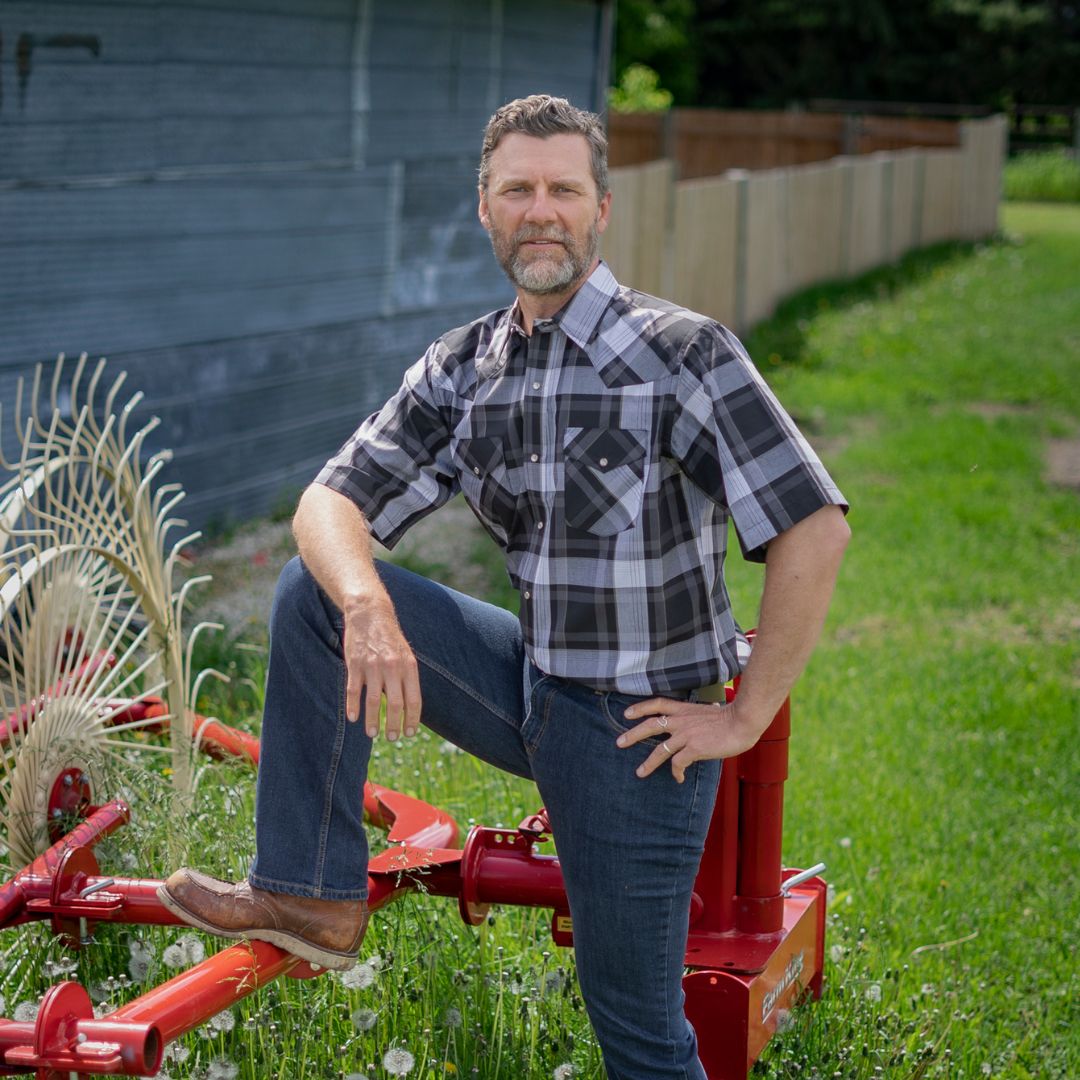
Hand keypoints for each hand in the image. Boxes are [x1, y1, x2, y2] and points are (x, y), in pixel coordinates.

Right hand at [341, 596, 421, 740]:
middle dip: (394, 726)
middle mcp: (393, 668)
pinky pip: (354, 691)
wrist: (370, 613)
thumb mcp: (406, 655)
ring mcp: (373, 666)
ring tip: (373, 734)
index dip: (412, 720)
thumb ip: (407, 678)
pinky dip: (353, 707)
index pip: (414, 700)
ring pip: (373, 701)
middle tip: (392, 738)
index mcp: (409, 667)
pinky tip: (353, 718)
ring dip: (373, 721)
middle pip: (395, 705)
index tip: (410, 733)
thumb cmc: (390, 638)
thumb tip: (410, 707)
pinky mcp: (355, 664)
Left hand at [616, 697, 768, 782]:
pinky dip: (676, 772)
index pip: (658, 704)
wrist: (742, 721)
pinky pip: (678, 763)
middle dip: (632, 734)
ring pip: (659, 750)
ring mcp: (686, 734)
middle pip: (650, 725)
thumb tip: (707, 712)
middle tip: (619, 742)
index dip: (640, 708)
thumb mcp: (711, 710)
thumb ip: (701, 714)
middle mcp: (681, 721)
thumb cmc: (733, 717)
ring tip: (639, 772)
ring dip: (648, 763)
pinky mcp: (693, 748)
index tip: (627, 713)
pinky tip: (678, 779)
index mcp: (685, 709)